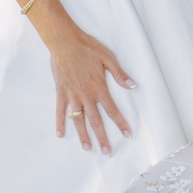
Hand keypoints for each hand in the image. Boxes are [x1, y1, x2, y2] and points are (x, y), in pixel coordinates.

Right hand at [50, 25, 135, 153]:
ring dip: (83, 135)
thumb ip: (119, 73)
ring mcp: (72, 95)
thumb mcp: (108, 57)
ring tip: (87, 148)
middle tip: (106, 151)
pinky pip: (60, 110)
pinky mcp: (61, 92)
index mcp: (99, 87)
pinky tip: (60, 134)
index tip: (127, 134)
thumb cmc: (87, 47)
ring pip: (78, 119)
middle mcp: (86, 95)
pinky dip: (59, 122)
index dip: (120, 122)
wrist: (64, 41)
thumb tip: (133, 85)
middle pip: (95, 120)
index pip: (112, 109)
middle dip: (102, 137)